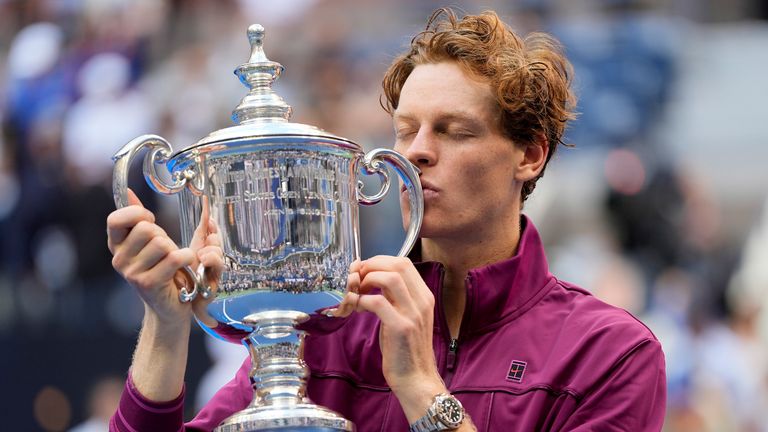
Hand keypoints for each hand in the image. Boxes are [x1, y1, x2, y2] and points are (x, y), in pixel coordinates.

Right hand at [107, 189, 222, 325]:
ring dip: (175, 249)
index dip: (137, 214)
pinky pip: (175, 258)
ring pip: (162, 243)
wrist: (170, 305)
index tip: (150, 221)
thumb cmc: (163, 268)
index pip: (115, 219)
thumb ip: (137, 217)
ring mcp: (132, 273)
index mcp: (116, 245)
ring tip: (173, 261)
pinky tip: (184, 266)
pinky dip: (187, 258)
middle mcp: (119, 259)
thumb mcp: (149, 240)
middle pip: (146, 229)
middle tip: (166, 250)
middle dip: (164, 235)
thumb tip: (128, 192)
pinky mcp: (148, 283)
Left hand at [332, 256, 447, 420]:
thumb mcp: (405, 317)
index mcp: (424, 297)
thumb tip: (372, 282)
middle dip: (372, 265)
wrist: (416, 379)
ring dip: (367, 279)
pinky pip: (378, 302)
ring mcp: (413, 313)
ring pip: (390, 278)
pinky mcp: (401, 327)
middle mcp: (422, 301)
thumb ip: (395, 299)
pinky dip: (361, 300)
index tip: (363, 270)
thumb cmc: (406, 350)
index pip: (404, 263)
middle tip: (356, 277)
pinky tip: (355, 307)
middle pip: (398, 265)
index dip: (379, 261)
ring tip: (356, 290)